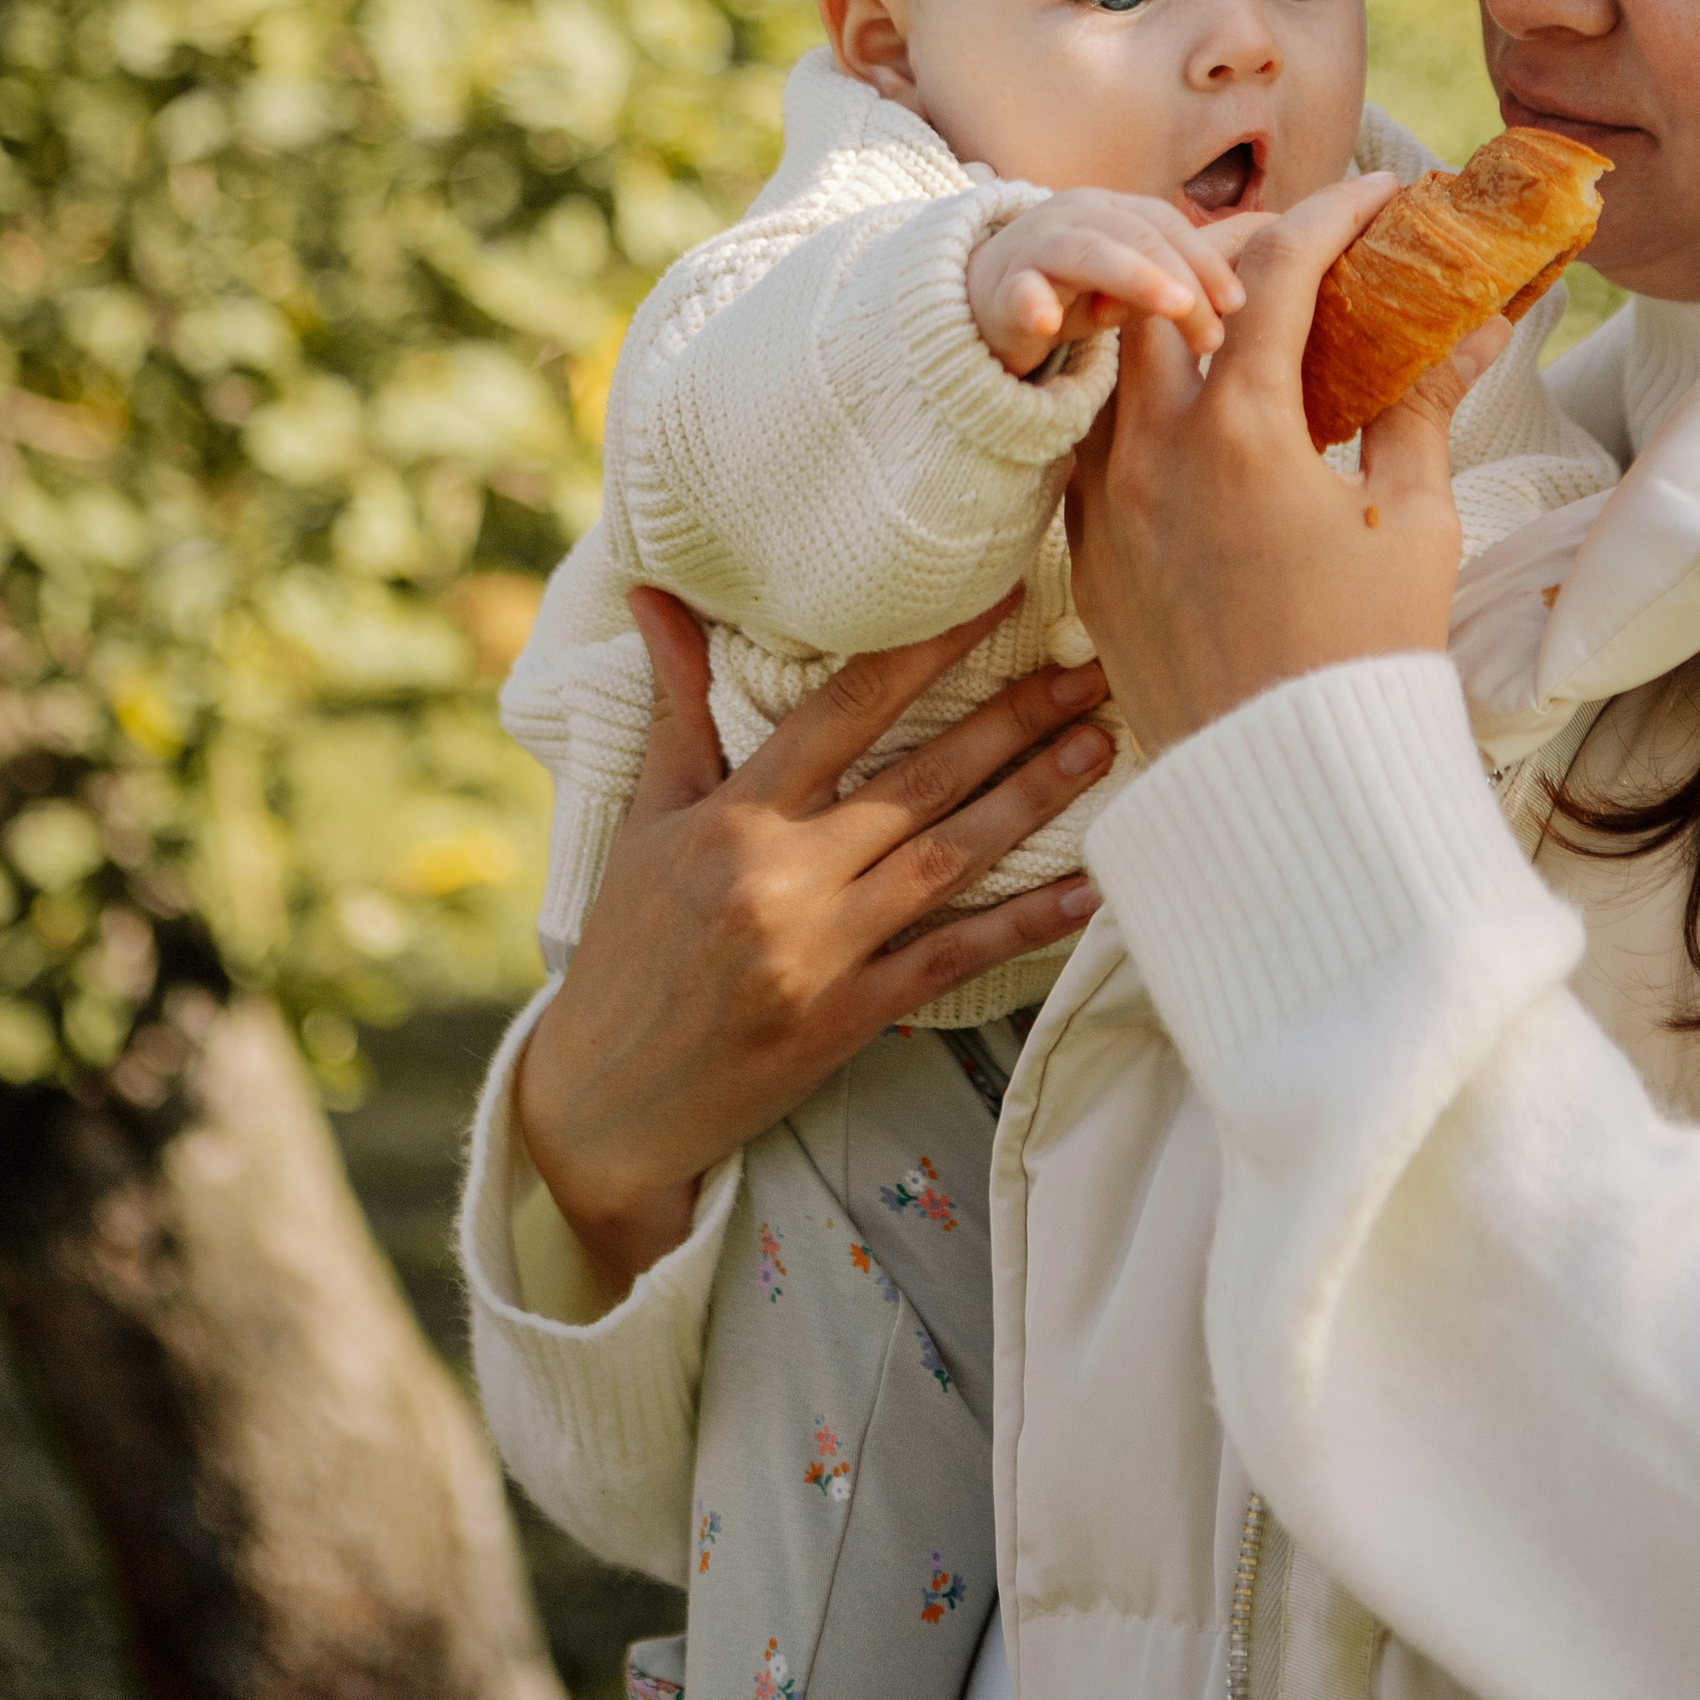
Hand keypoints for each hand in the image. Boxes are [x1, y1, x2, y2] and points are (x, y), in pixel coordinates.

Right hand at [515, 587, 1112, 1302]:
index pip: (845, 709)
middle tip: (1088, 671)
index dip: (928, 649)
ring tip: (1098, 747)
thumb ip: (677, 706)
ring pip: (948, 859)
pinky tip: (1087, 890)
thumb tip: (655, 594)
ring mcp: (820, 951)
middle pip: (920, 780)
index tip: (999, 600)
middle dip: (1012, 720)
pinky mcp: (846, 1018)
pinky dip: (1024, 925)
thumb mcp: (646, 821)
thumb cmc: (626, 950)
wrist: (601, 1105)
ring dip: (1032, 800)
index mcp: (733, 816)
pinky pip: (953, 960)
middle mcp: (781, 876)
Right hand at [969, 188, 1255, 373]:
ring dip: (1135, 277)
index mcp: (1111, 212)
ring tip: (1174, 306)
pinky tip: (1049, 324)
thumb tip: (1229, 308)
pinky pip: (1017, 291)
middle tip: (1215, 331)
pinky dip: (1033, 303)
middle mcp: (1076, 216)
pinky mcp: (999, 287)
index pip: (1166, 225)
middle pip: (1139, 237)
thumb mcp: (1122, 291)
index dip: (1204, 260)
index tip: (1238, 304)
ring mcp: (1034, 246)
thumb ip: (1165, 289)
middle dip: (1184, 280)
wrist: (977, 302)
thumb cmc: (1067, 293)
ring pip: (1089, 252)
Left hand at [1067, 174, 1507, 754]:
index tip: (1382, 194)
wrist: (1287, 789)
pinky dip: (1140, 407)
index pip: (1280, 268)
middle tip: (1298, 254)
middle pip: (1165, 287)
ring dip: (1172, 324)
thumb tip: (1482, 323)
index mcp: (1241, 429)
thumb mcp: (1413, 521)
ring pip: (1113, 362)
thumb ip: (1425, 404)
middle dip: (1230, 252)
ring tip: (1239, 328)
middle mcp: (1153, 449)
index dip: (1337, 212)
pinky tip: (1196, 422)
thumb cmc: (1366, 658)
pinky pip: (1093, 444)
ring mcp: (1104, 502)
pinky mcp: (1086, 555)